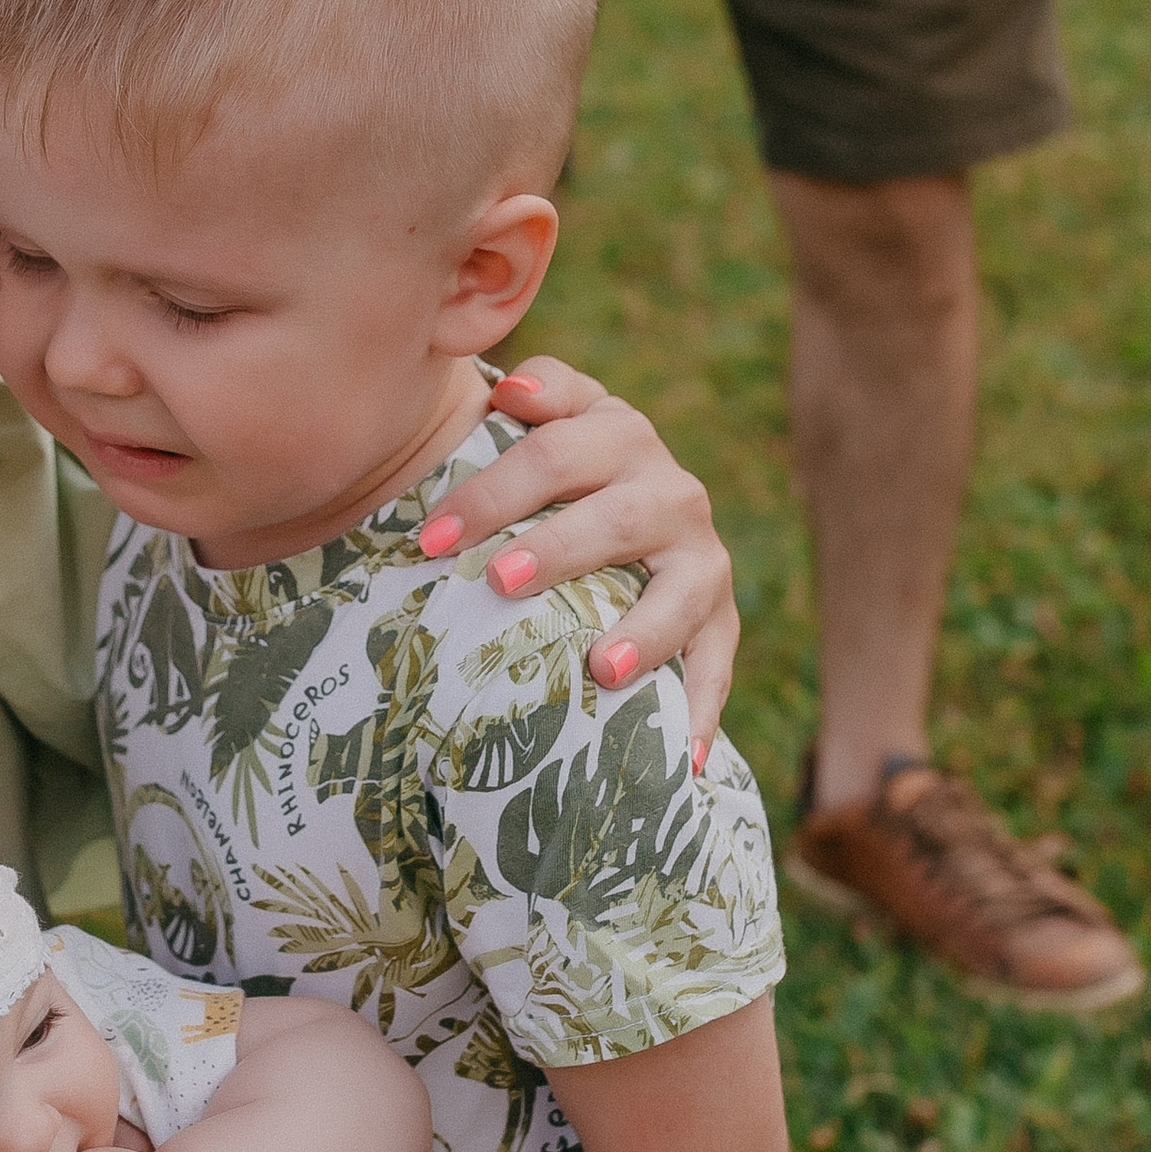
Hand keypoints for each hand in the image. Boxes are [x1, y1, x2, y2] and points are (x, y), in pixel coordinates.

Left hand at [420, 361, 737, 762]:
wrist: (628, 515)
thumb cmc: (554, 476)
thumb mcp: (545, 423)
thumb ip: (532, 395)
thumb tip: (506, 390)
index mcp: (614, 431)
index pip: (554, 448)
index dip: (494, 488)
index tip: (431, 538)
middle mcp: (667, 487)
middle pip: (613, 515)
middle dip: (558, 548)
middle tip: (498, 582)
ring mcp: (700, 554)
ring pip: (680, 590)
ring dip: (644, 631)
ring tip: (602, 667)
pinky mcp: (719, 616)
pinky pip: (715, 664)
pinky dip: (700, 710)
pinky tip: (683, 761)